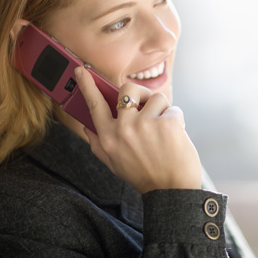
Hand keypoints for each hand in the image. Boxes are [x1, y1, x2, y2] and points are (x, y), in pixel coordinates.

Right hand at [74, 67, 201, 192]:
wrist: (172, 189)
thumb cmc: (144, 175)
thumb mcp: (114, 163)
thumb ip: (99, 144)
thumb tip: (87, 127)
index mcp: (108, 138)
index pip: (94, 105)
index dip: (87, 86)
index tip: (81, 69)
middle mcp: (124, 129)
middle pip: (128, 90)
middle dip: (140, 93)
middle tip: (148, 106)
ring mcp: (146, 124)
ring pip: (156, 98)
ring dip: (163, 110)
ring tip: (164, 131)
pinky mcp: (167, 122)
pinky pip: (173, 109)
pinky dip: (177, 121)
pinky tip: (175, 138)